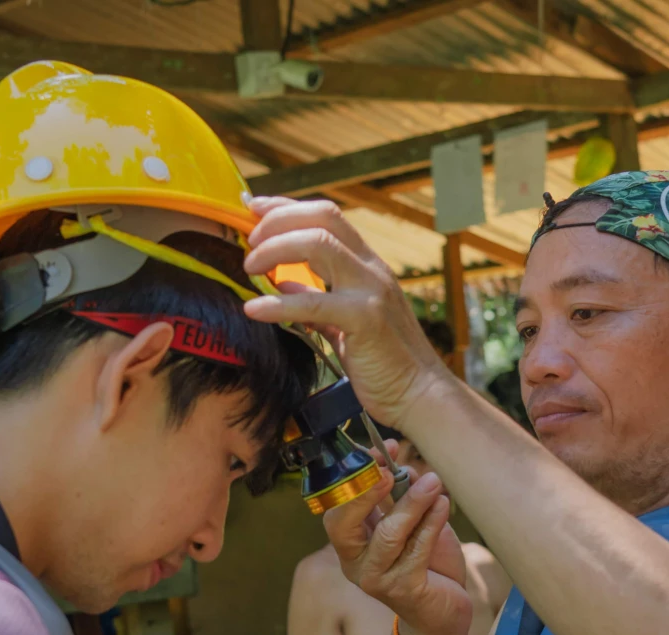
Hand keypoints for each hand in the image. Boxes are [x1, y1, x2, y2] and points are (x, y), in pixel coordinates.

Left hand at [242, 197, 450, 427]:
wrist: (419, 395)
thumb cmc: (384, 361)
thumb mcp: (346, 321)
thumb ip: (317, 299)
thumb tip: (283, 284)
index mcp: (366, 265)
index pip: (326, 215)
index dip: (286, 206)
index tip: (252, 207)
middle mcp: (371, 269)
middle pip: (323, 218)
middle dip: (278, 220)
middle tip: (249, 241)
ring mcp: (371, 290)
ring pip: (319, 244)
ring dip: (275, 249)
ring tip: (250, 268)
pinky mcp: (366, 320)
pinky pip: (314, 303)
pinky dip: (277, 304)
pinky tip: (253, 310)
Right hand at [324, 463, 472, 634]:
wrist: (442, 611)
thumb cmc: (424, 563)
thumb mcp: (410, 524)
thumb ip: (400, 497)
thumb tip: (403, 465)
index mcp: (349, 541)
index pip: (336, 505)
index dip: (356, 475)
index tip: (381, 450)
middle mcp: (354, 561)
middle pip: (342, 523)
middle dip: (366, 492)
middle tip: (392, 471)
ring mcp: (376, 578)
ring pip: (388, 534)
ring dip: (412, 503)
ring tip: (434, 483)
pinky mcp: (404, 590)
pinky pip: (417, 550)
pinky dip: (431, 523)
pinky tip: (443, 505)